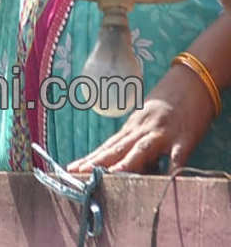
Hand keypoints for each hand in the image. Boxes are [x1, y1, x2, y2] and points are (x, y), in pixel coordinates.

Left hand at [68, 64, 217, 174]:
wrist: (192, 83)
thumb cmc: (167, 105)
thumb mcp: (147, 123)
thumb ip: (137, 144)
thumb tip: (128, 167)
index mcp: (132, 127)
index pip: (107, 146)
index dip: (91, 158)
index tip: (72, 169)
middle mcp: (142, 130)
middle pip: (117, 148)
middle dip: (97, 162)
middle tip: (78, 173)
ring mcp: (162, 134)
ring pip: (141, 150)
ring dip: (126, 163)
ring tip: (109, 175)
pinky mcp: (184, 138)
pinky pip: (177, 156)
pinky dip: (172, 168)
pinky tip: (165, 179)